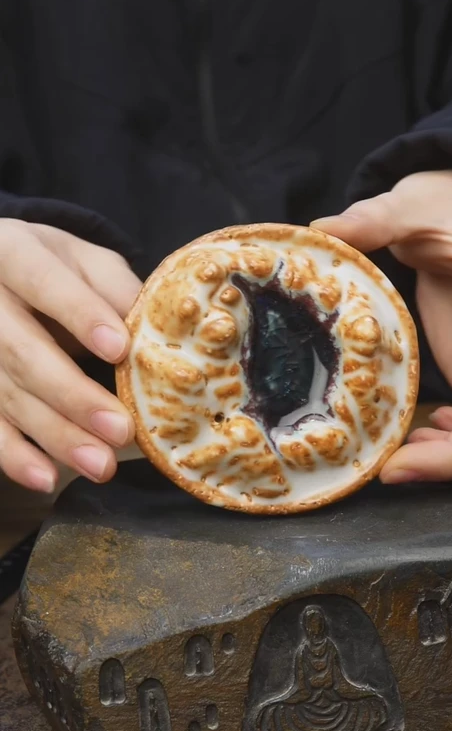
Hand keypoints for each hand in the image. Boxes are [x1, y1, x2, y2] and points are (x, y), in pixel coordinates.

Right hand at [0, 220, 140, 491]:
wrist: (3, 276)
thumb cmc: (56, 271)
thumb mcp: (85, 261)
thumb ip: (116, 288)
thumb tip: (157, 331)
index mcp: (12, 252)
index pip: (43, 281)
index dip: (79, 315)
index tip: (119, 349)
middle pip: (20, 350)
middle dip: (72, 394)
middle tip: (121, 429)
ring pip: (4, 394)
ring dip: (54, 435)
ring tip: (100, 465)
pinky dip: (14, 456)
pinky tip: (45, 478)